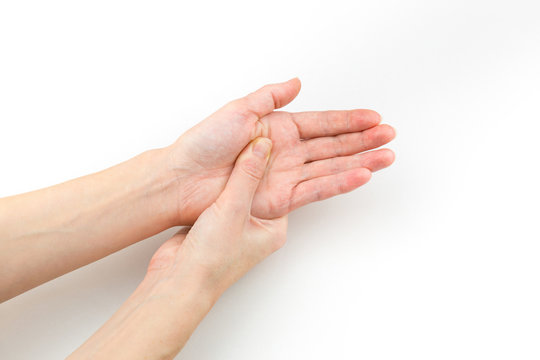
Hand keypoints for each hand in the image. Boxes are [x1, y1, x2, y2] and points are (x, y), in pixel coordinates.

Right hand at [150, 137, 284, 295]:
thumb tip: (262, 146)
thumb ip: (247, 175)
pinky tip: (218, 165)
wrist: (178, 279)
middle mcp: (258, 227)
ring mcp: (236, 225)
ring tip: (238, 144)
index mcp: (274, 228)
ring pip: (241, 189)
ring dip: (238, 171)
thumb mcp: (234, 209)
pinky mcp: (216, 222)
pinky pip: (224, 194)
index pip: (285, 187)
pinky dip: (222, 180)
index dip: (279, 163)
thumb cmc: (212, 258)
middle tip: (257, 136)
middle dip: (258, 164)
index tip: (275, 139)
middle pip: (262, 186)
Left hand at [165, 78, 394, 223]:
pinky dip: (338, 182)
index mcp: (277, 129)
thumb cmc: (204, 143)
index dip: (349, 120)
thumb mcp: (239, 109)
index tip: (373, 118)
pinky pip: (315, 189)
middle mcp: (285, 153)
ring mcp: (284, 176)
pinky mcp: (280, 199)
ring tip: (384, 157)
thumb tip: (297, 83)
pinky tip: (359, 175)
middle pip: (332, 146)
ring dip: (359, 162)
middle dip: (362, 141)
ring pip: (330, 168)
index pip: (322, 123)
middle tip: (389, 136)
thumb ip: (270, 97)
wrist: (184, 179)